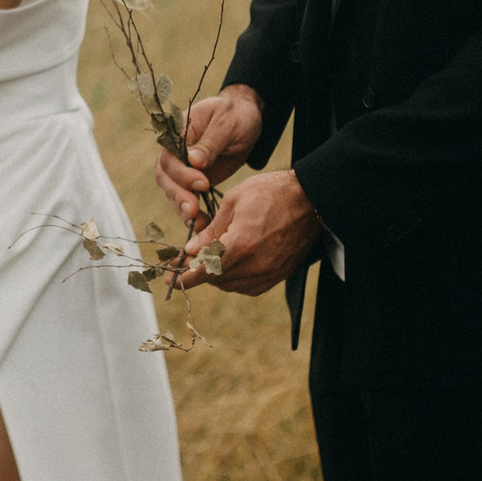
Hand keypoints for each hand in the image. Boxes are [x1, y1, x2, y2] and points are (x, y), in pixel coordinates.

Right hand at [156, 87, 261, 228]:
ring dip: (182, 208)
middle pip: (165, 177)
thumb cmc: (236, 116)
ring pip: (172, 191)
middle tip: (194, 210)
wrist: (246, 119)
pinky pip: (185, 198)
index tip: (202, 183)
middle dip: (178, 195)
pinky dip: (191, 212)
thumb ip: (210, 143)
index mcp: (178, 132)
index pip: (170, 156)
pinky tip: (202, 224)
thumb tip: (193, 161)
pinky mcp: (191, 181)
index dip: (182, 174)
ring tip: (198, 222)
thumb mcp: (227, 124)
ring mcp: (181, 167)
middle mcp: (174, 152)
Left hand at [180, 169, 320, 296]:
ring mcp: (268, 273)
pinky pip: (248, 287)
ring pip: (231, 285)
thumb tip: (191, 251)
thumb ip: (212, 231)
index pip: (204, 270)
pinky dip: (235, 279)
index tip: (170, 280)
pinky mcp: (278, 275)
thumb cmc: (271, 193)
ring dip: (217, 275)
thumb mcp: (234, 202)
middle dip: (200, 271)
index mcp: (241, 244)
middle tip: (189, 259)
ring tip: (211, 257)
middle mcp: (255, 265)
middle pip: (216, 280)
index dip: (185, 277)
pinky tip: (231, 264)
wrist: (311, 199)